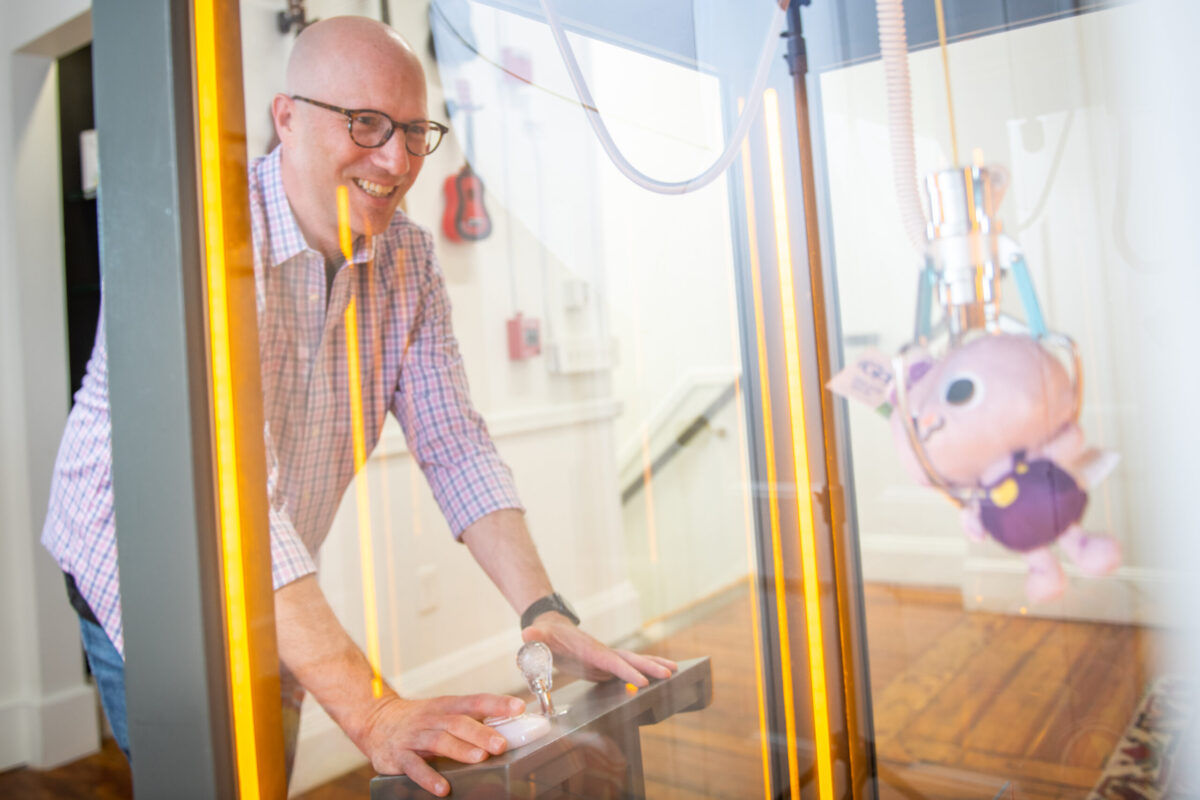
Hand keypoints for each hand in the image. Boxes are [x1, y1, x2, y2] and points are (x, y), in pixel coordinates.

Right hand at [358, 692, 525, 796]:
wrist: (375, 720)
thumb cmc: (418, 719)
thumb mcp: (442, 713)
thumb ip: (470, 721)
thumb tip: (506, 729)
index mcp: (446, 706)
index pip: (475, 701)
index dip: (497, 703)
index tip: (518, 707)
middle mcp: (432, 719)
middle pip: (458, 722)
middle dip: (481, 732)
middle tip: (501, 743)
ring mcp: (414, 737)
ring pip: (439, 741)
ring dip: (460, 750)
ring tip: (480, 758)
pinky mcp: (399, 756)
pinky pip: (414, 767)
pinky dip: (429, 778)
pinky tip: (443, 788)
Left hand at [522, 612, 677, 686]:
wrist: (552, 629)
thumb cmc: (545, 635)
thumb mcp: (538, 636)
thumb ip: (535, 637)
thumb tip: (528, 634)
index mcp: (589, 649)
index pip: (610, 661)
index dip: (626, 671)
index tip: (643, 681)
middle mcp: (602, 652)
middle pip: (630, 659)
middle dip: (650, 666)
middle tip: (670, 673)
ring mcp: (606, 657)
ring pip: (633, 661)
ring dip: (653, 665)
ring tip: (675, 671)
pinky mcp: (606, 664)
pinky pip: (628, 668)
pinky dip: (644, 671)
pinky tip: (657, 678)